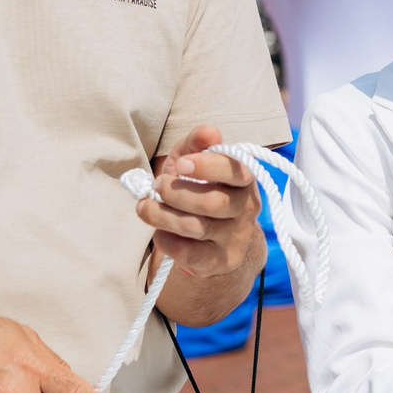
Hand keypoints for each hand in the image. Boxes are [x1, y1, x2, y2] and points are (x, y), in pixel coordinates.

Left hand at [137, 125, 264, 280]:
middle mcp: (247, 208)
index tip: (181, 164)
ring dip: (161, 215)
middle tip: (157, 186)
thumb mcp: (195, 160)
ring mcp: (236, 237)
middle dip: (175, 193)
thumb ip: (198, 143)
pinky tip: (160, 231)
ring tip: (144, 208)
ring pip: (196, 227)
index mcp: (244, 179)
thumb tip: (209, 132)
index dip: (207, 166)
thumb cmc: (200, 188)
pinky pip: (188, 253)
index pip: (235, 171)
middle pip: (212, 203)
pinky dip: (165, 239)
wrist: (212, 236)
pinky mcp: (221, 261)